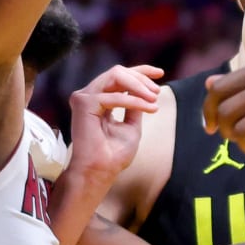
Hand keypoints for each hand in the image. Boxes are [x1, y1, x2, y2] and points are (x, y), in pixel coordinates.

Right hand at [67, 64, 164, 180]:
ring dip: (139, 86)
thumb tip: (146, 90)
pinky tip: (149, 108)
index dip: (140, 71)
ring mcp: (84, 98)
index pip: (119, 77)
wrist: (101, 172)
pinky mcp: (84, 104)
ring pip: (115, 76)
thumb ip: (135, 107)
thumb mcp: (132, 126)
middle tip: (157, 92)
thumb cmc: (114, 155)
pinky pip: (114, 96)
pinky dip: (134, 101)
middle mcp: (89, 96)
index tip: (160, 73)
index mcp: (98, 100)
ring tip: (154, 98)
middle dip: (141, 78)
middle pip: (117, 72)